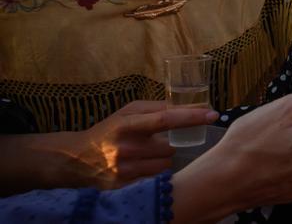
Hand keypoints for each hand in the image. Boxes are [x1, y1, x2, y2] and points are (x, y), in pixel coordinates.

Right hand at [65, 100, 216, 189]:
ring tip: (146, 157)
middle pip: (170, 148)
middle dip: (170, 145)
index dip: (191, 116)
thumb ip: (158, 108)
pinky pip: (153, 180)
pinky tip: (141, 169)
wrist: (75, 160)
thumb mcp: (128, 113)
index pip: (165, 119)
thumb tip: (193, 105)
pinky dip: (153, 174)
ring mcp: (124, 171)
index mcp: (127, 125)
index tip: (213, 114)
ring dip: (162, 161)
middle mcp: (125, 148)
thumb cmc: (109, 131)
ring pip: (164, 166)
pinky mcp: (122, 188)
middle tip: (157, 144)